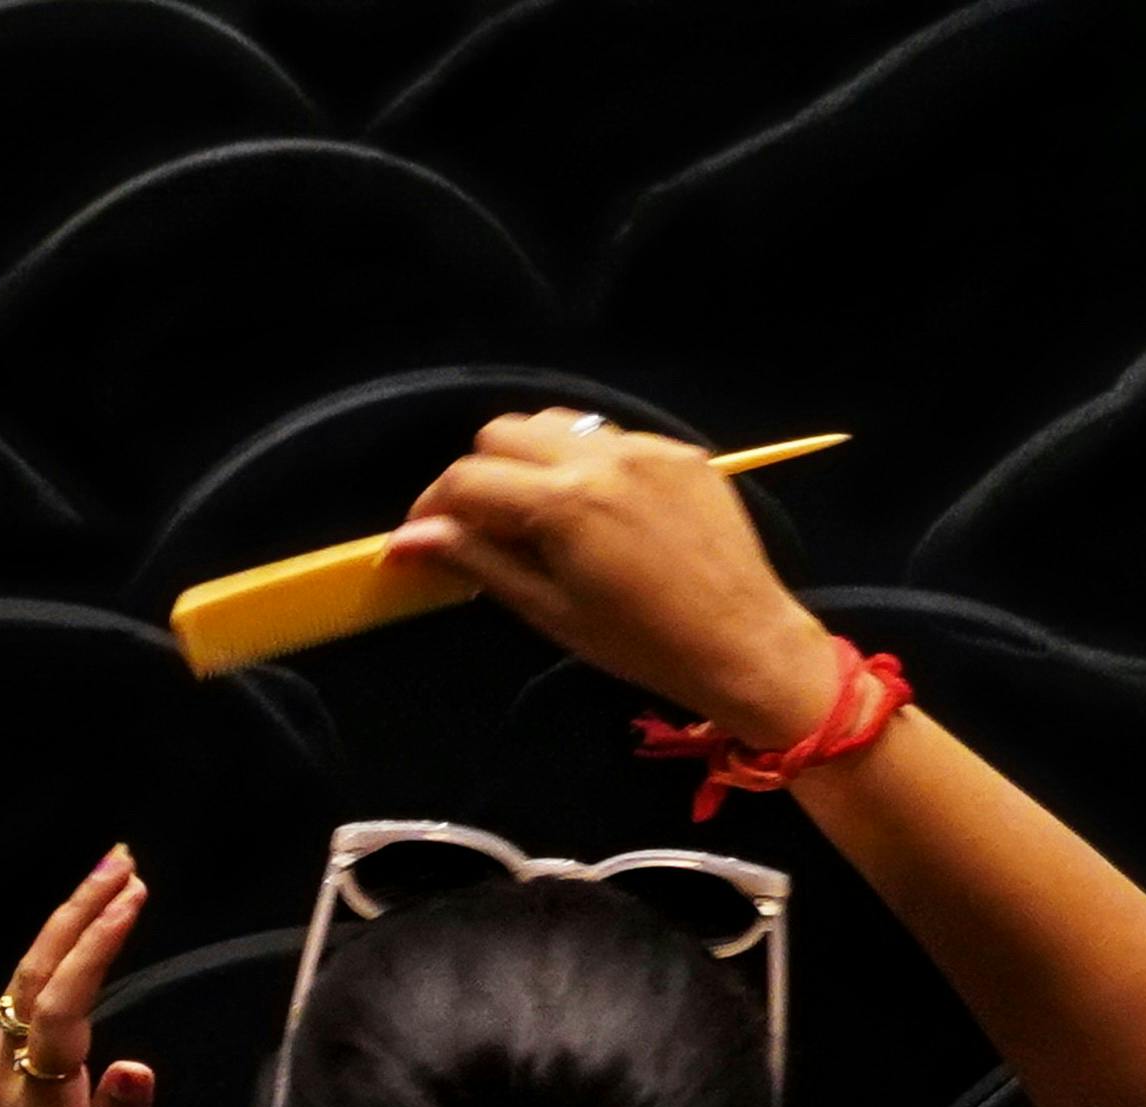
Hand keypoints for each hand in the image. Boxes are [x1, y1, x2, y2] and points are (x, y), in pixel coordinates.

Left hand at [0, 845, 154, 1106]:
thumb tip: (134, 1065)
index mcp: (42, 1104)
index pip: (62, 1008)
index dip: (93, 949)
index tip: (131, 898)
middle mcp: (13, 1080)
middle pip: (36, 978)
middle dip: (77, 913)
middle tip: (123, 859)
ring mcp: (3, 1079)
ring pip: (26, 985)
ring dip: (65, 927)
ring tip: (111, 879)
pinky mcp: (6, 1085)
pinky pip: (26, 1004)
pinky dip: (55, 958)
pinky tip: (78, 940)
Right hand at [392, 411, 840, 742]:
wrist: (739, 640)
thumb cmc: (634, 642)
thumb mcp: (545, 609)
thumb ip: (476, 560)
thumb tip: (406, 540)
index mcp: (563, 503)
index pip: (468, 478)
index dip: (433, 507)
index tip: (428, 537)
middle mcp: (603, 458)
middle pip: (505, 431)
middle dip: (481, 473)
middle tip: (486, 526)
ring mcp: (646, 449)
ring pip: (557, 424)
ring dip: (531, 459)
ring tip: (541, 513)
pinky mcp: (680, 453)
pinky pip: (611, 439)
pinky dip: (586, 465)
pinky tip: (599, 512)